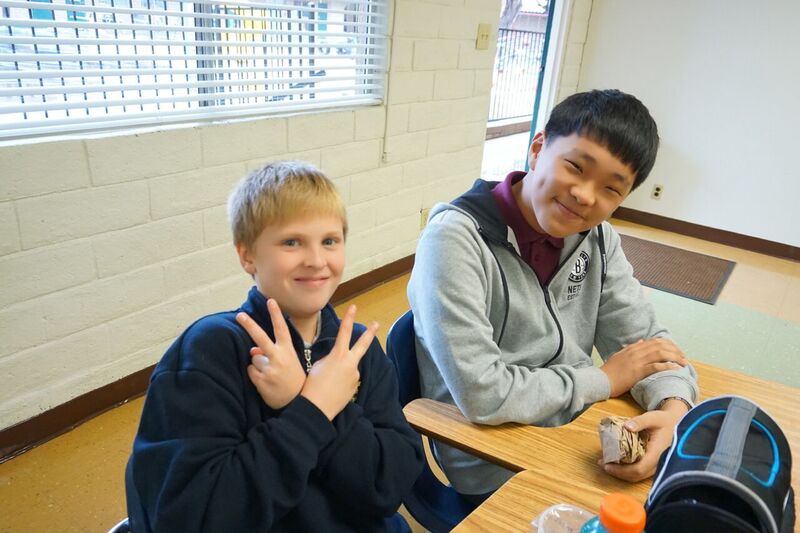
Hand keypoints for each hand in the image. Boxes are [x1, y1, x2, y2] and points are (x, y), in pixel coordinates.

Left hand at [236, 299, 306, 409]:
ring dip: (258, 365)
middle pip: (261, 338)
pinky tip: (266, 382)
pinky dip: (255, 375)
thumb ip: (272, 353)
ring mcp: (269, 370)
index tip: (270, 301)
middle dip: (249, 325)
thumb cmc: (293, 378)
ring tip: (271, 374)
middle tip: (239, 315)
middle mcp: (278, 358)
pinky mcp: (261, 381)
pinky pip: (250, 371)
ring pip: (254, 359)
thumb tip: (252, 350)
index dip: (275, 315)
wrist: (296, 402)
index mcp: (287, 351)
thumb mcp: (288, 362)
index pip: (281, 329)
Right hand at [300, 305, 378, 420]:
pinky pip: (349, 380)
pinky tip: (332, 389)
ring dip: (342, 371)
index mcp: (338, 355)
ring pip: (350, 367)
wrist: (316, 408)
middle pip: (362, 344)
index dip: (349, 318)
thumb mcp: (318, 365)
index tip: (354, 307)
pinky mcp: (355, 387)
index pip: (344, 331)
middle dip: (369, 333)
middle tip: (376, 323)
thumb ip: (330, 358)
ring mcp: (354, 376)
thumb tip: (337, 358)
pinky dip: (342, 381)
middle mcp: (350, 364)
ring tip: (327, 382)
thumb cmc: (312, 385)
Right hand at [601, 338, 687, 396]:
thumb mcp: (619, 355)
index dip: (669, 344)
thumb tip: (641, 342)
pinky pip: (656, 366)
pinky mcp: (637, 371)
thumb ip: (631, 348)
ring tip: (684, 363)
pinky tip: (676, 369)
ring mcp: (637, 361)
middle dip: (675, 350)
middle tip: (684, 357)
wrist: (600, 380)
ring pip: (661, 354)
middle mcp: (636, 351)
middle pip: (660, 346)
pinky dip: (668, 366)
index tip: (677, 350)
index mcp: (632, 348)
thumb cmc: (609, 371)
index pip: (655, 341)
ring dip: (675, 357)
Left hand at [601, 401, 687, 481]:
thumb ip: (640, 421)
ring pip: (638, 476)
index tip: (607, 465)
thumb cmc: (664, 421)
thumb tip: (626, 427)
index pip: (639, 468)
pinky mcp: (653, 464)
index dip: (622, 470)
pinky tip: (617, 462)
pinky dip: (627, 470)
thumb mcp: (653, 417)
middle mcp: (658, 463)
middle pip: (636, 475)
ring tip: (606, 464)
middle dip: (618, 473)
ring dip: (621, 473)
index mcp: (657, 452)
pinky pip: (639, 471)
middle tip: (603, 464)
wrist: (677, 424)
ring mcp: (656, 465)